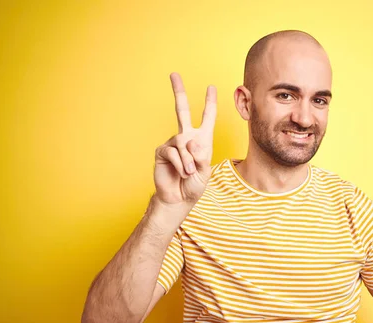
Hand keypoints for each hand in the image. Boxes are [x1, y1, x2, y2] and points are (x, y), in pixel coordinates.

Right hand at [153, 72, 216, 205]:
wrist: (178, 198)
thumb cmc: (193, 185)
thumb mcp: (204, 170)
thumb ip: (200, 155)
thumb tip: (189, 141)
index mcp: (201, 140)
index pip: (206, 118)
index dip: (209, 103)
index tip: (211, 87)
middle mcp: (186, 137)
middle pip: (181, 110)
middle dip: (178, 91)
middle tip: (174, 74)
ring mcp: (173, 143)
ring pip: (182, 143)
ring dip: (188, 161)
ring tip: (189, 173)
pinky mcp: (162, 151)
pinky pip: (173, 152)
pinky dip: (180, 164)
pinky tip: (180, 172)